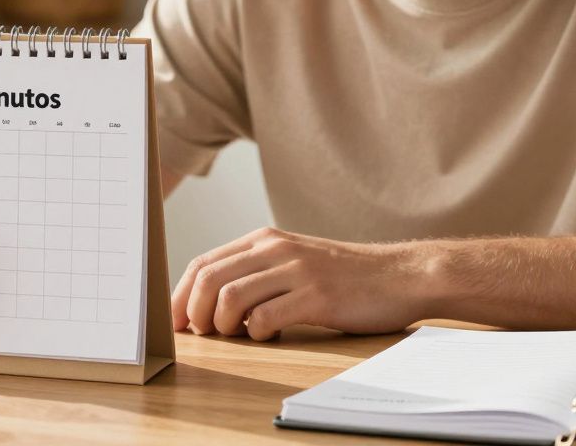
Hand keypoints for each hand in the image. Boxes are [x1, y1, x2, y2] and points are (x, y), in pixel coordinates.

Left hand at [171, 227, 423, 340]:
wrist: (400, 276)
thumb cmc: (345, 277)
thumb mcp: (294, 262)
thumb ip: (257, 273)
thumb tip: (208, 304)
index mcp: (265, 240)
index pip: (204, 262)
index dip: (180, 295)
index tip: (175, 322)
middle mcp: (276, 249)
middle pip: (209, 279)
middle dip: (194, 312)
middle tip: (203, 334)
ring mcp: (296, 271)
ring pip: (230, 297)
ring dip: (224, 325)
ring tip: (239, 334)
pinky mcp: (316, 296)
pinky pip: (265, 318)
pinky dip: (257, 334)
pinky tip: (270, 336)